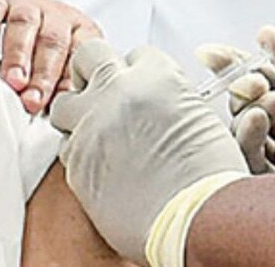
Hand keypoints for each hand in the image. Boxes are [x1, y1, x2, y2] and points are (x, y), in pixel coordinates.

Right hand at [0, 0, 102, 112]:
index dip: (70, 81)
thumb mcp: (59, 73)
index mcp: (81, 33)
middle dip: (42, 74)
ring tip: (12, 81)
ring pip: (25, 24)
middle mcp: (57, 16)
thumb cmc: (40, 60)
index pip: (82, 54)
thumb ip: (62, 91)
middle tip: (31, 100)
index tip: (61, 107)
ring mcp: (28, 6)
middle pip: (53, 41)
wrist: (9, 27)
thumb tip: (62, 120)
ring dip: (18, 55)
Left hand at [50, 41, 247, 263]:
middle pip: (89, 56)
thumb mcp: (202, 119)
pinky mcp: (76, 162)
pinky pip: (67, 147)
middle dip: (94, 71)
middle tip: (105, 93)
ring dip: (78, 114)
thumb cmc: (211, 178)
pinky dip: (81, 153)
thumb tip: (158, 103)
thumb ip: (171, 99)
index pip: (135, 54)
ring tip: (99, 134)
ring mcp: (91, 125)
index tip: (140, 87)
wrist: (198, 220)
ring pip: (63, 103)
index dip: (138, 72)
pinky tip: (102, 167)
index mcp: (155, 76)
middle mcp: (117, 92)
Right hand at [194, 43, 274, 173]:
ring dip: (249, 109)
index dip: (243, 65)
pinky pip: (250, 160)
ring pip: (244, 129)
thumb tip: (270, 37)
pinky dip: (247, 136)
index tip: (216, 53)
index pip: (272, 79)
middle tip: (255, 82)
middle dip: (246, 86)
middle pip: (251, 102)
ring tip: (271, 101)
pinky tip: (257, 119)